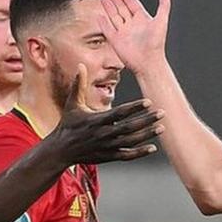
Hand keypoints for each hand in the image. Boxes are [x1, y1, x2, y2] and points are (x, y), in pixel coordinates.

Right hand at [47, 62, 163, 164]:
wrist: (60, 150)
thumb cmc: (67, 124)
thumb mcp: (72, 104)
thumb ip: (79, 84)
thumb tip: (80, 64)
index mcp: (96, 120)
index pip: (119, 113)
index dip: (134, 108)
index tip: (148, 101)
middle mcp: (103, 134)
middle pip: (129, 127)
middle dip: (147, 120)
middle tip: (162, 113)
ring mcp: (106, 147)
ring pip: (130, 142)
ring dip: (147, 135)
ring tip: (161, 128)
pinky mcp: (108, 157)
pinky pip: (127, 156)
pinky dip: (140, 153)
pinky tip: (152, 148)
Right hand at [99, 0, 172, 72]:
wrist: (148, 62)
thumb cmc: (156, 43)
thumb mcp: (161, 20)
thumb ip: (164, 5)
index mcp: (142, 19)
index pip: (132, 3)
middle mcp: (132, 25)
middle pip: (121, 8)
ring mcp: (123, 33)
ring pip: (114, 16)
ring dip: (108, 7)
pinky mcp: (116, 41)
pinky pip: (108, 29)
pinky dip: (103, 22)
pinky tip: (99, 15)